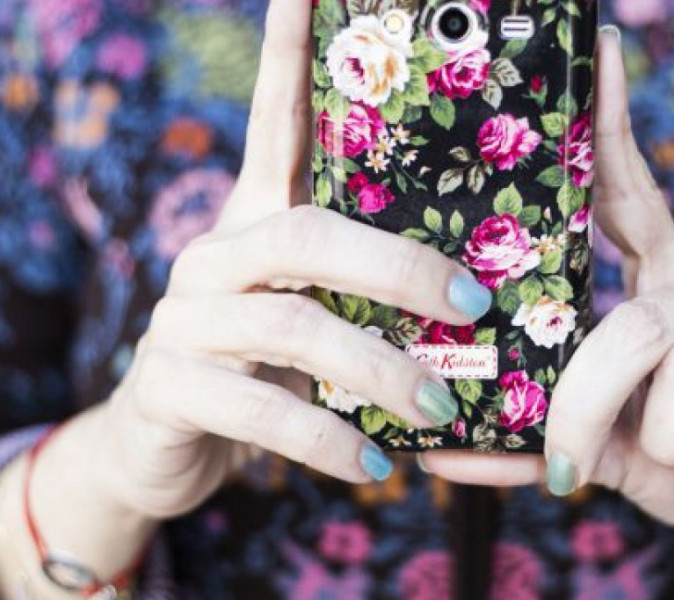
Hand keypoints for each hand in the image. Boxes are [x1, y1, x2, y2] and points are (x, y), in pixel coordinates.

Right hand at [8, 0, 491, 587]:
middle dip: (402, 268)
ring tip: (441, 409)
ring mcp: (184, 318)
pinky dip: (330, 441)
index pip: (275, 120)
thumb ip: (367, 294)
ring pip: (294, 326)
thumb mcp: (315, 312)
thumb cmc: (265, 366)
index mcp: (258, 220)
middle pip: (311, 233)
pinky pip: (262, 412)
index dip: (289, 51)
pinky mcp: (168, 387)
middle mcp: (216, 253)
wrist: (168, 442)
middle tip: (475, 306)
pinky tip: (377, 467)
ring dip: (382, 372)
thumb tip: (478, 296)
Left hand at [423, 29, 673, 594]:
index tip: (598, 55)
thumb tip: (443, 455)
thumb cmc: (673, 454)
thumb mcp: (601, 438)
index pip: (633, 193)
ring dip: (662, 444)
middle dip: (586, 404)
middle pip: (635, 323)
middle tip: (566, 462)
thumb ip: (533, 436)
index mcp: (664, 282)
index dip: (611, 129)